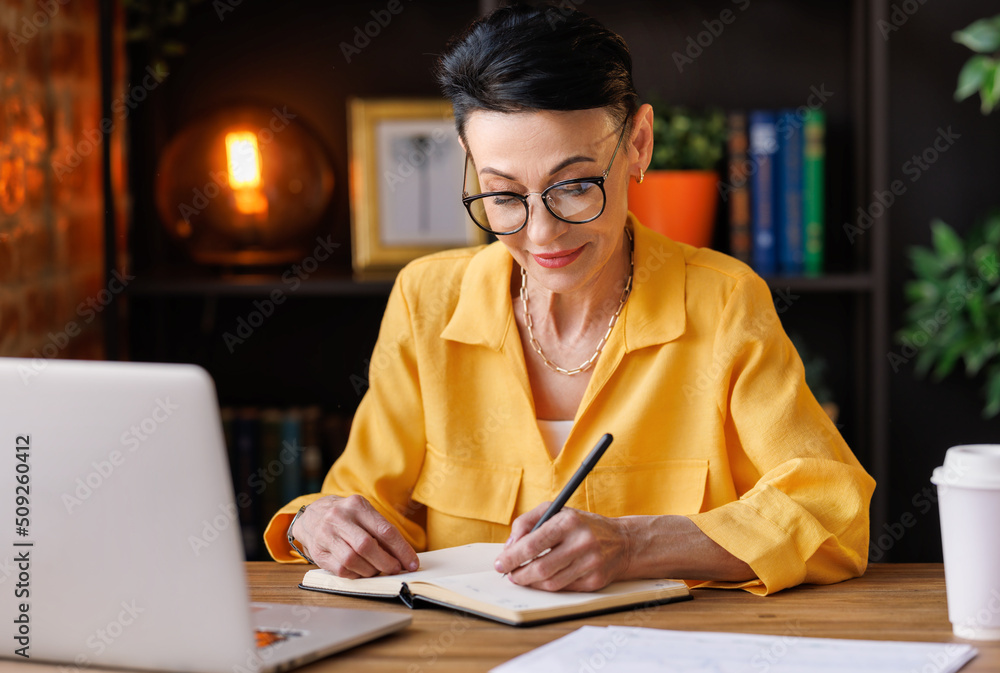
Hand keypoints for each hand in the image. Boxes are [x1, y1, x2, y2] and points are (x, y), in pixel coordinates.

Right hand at [291, 494, 418, 578]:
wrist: (311, 516)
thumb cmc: (346, 516)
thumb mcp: (363, 513)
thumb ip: (380, 530)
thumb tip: (403, 556)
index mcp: (356, 505)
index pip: (384, 530)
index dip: (401, 549)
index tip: (412, 563)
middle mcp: (339, 518)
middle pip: (367, 546)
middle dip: (386, 562)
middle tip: (396, 569)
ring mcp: (326, 535)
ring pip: (352, 560)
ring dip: (371, 570)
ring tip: (378, 570)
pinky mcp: (318, 552)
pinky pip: (341, 569)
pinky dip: (356, 574)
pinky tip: (361, 571)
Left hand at [493, 503, 631, 591]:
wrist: (622, 542)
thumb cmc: (582, 525)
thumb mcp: (555, 511)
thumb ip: (528, 522)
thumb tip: (509, 546)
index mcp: (569, 522)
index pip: (533, 544)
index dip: (512, 557)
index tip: (500, 563)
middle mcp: (582, 542)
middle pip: (540, 567)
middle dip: (518, 574)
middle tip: (508, 574)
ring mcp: (590, 564)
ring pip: (550, 582)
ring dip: (531, 583)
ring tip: (521, 577)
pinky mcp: (594, 581)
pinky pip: (563, 589)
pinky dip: (547, 586)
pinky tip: (541, 580)